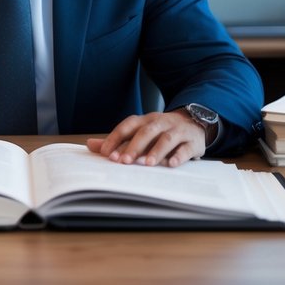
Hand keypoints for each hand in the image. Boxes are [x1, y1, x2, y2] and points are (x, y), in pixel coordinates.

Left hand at [86, 110, 204, 167]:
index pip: (128, 125)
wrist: (195, 121)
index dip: (117, 138)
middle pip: (146, 131)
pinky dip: (178, 156)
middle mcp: (161, 123)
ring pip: (166, 138)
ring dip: (156, 150)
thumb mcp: (140, 132)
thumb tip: (90, 145)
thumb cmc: (162, 130)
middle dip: (134, 146)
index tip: (107, 153)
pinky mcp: (192, 141)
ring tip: (147, 164)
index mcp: (146, 120)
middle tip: (124, 161)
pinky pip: (185, 147)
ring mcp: (178, 131)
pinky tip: (171, 164)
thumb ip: (117, 140)